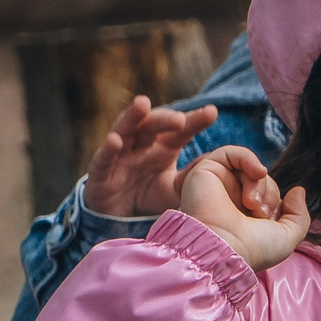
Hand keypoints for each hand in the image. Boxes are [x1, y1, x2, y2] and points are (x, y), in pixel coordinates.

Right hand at [81, 96, 220, 217]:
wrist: (117, 217)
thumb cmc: (148, 196)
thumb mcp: (174, 188)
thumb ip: (192, 175)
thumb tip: (220, 161)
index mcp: (163, 148)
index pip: (180, 131)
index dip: (195, 121)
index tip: (212, 112)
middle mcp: (142, 146)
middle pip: (153, 126)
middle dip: (165, 119)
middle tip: (180, 118)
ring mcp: (120, 155)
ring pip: (126, 130)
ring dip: (133, 116)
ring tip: (142, 103)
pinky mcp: (101, 171)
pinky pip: (104, 158)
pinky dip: (109, 148)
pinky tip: (115, 140)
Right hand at [178, 146, 309, 270]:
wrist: (221, 248)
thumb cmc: (252, 249)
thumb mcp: (287, 237)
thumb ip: (299, 216)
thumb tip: (298, 190)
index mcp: (245, 218)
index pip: (270, 196)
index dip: (276, 204)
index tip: (268, 221)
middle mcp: (229, 202)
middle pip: (262, 181)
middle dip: (269, 195)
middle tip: (259, 214)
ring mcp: (218, 187)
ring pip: (249, 169)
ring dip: (259, 184)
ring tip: (252, 203)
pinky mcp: (205, 173)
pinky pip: (230, 153)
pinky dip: (248, 158)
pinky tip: (258, 172)